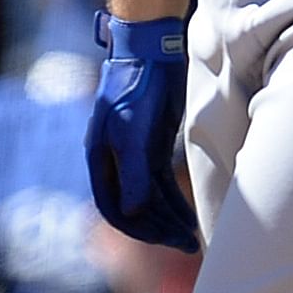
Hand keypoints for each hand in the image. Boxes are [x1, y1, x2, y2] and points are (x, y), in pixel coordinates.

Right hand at [84, 12, 199, 251]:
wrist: (151, 49)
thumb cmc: (136, 86)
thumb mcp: (133, 130)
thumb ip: (134, 171)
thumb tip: (134, 212)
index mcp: (100, 157)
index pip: (113, 206)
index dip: (137, 227)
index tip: (163, 240)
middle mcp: (115, 158)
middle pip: (134, 206)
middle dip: (158, 227)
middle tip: (187, 244)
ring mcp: (134, 151)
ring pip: (150, 196)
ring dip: (168, 217)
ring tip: (192, 235)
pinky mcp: (152, 143)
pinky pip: (161, 182)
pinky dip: (173, 200)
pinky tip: (188, 214)